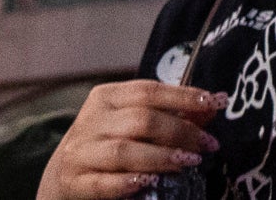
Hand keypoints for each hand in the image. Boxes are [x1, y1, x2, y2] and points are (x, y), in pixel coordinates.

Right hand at [39, 80, 220, 197]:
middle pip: (141, 120)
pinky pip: (102, 183)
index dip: (183, 96)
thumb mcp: (133, 124)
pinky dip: (127, 182)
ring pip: (124, 150)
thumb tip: (212, 106)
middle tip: (206, 145)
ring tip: (187, 162)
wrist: (61, 178)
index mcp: (106, 97)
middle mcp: (91, 120)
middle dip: (180, 131)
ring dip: (160, 156)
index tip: (214, 103)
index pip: (149, 90)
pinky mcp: (74, 182)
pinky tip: (148, 182)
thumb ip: (170, 115)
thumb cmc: (106, 145)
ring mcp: (80, 152)